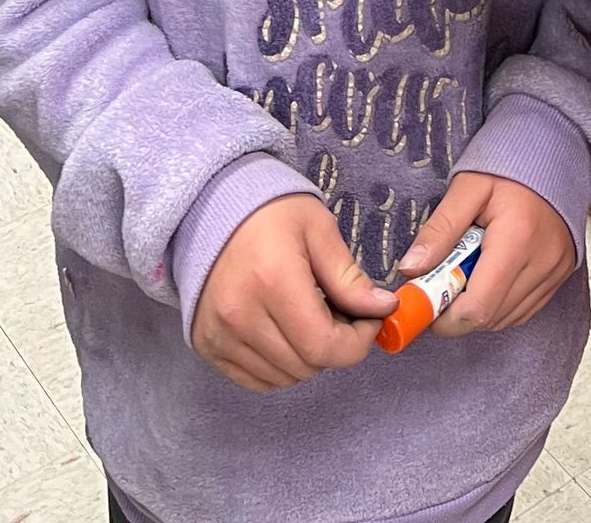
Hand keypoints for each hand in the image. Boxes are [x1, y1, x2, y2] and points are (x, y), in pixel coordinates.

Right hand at [192, 193, 396, 393]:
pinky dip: (281, 365)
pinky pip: (257, 379)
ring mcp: (219, 335)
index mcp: (273, 281)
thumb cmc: (270, 213)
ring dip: (308, 357)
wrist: (210, 210)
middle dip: (336, 346)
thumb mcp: (319, 230)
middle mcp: (240, 316)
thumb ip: (349, 277)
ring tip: (309, 317)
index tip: (370, 321)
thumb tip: (383, 309)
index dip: (357, 342)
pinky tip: (285, 331)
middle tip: (341, 312)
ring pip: (284, 377)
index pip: (324, 346)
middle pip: (307, 365)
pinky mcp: (207, 346)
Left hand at [398, 172, 575, 337]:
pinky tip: (490, 276)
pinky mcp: (561, 275)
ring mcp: (555, 271)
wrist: (553, 151)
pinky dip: (501, 305)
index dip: (446, 318)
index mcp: (516, 238)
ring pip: (506, 319)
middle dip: (458, 312)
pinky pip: (524, 310)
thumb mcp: (467, 188)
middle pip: (490, 318)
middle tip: (443, 284)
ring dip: (480, 308)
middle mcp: (542, 261)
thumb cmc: (509, 166)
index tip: (427, 304)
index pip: (478, 307)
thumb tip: (410, 270)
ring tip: (469, 273)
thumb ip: (439, 229)